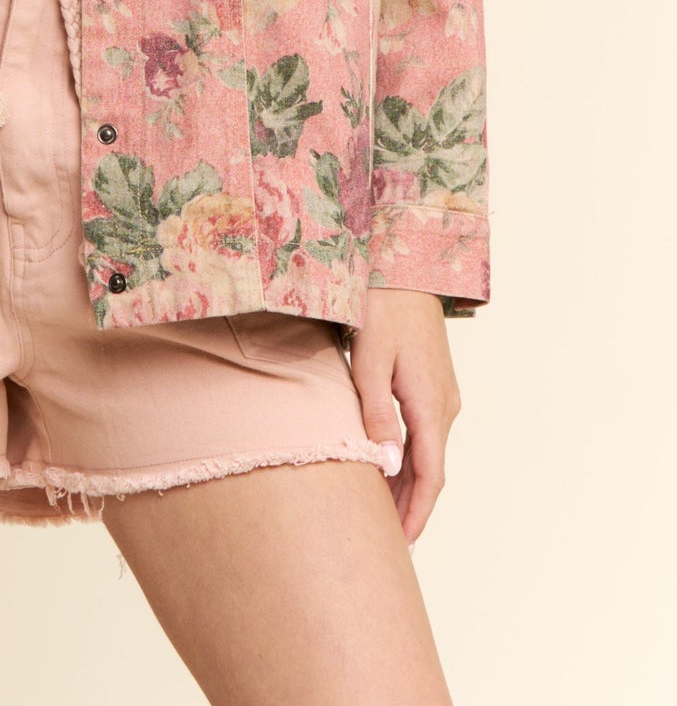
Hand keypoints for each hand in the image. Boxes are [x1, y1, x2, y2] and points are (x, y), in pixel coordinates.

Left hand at [349, 287, 462, 547]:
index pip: (431, 475)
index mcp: (430, 404)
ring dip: (407, 483)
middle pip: (430, 470)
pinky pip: (425, 433)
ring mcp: (443, 395)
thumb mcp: (369, 360)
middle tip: (385, 542)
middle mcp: (445, 405)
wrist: (405, 268)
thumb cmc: (382, 309)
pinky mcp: (435, 384)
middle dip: (409, 507)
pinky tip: (389, 467)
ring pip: (428, 452)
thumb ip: (376, 413)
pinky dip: (409, 458)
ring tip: (382, 514)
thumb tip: (389, 465)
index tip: (403, 546)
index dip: (417, 513)